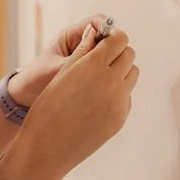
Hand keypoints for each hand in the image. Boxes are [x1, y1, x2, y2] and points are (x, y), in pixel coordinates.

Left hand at [7, 15, 109, 106]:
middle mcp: (81, 43)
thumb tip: (98, 54)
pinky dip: (108, 69)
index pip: (97, 21)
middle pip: (107, 34)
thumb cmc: (37, 78)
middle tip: (113, 60)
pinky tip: (106, 81)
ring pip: (108, 50)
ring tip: (108, 72)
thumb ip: (76, 60)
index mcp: (71, 36)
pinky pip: (105, 64)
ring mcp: (86, 55)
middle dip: (113, 45)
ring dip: (111, 58)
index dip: (109, 29)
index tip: (112, 43)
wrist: (27, 94)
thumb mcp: (55, 70)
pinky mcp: (89, 69)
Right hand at [16, 24, 138, 178]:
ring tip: (100, 80)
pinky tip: (97, 101)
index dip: (112, 37)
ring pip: (132, 75)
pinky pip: (127, 96)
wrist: (47, 147)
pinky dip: (118, 93)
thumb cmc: (48, 107)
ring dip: (121, 72)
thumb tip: (95, 31)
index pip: (119, 39)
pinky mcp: (121, 118)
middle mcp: (111, 81)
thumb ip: (83, 50)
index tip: (103, 42)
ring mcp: (119, 101)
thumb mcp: (62, 72)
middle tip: (102, 60)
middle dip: (118, 53)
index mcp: (94, 65)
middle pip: (129, 55)